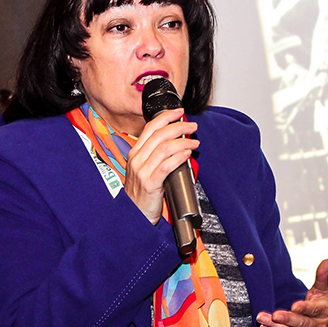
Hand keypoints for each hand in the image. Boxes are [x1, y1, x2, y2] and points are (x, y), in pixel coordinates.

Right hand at [124, 108, 198, 223]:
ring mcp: (142, 171)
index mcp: (135, 153)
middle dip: (179, 126)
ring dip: (183, 141)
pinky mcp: (150, 183)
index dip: (166, 117)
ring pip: (164, 147)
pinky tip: (187, 154)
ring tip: (194, 141)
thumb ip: (155, 156)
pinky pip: (166, 165)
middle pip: (160, 134)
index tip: (179, 112)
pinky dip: (179, 157)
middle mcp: (137, 160)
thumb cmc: (142, 194)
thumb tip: (177, 144)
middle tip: (192, 126)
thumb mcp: (144, 170)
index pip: (150, 128)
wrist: (133, 215)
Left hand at [256, 259, 327, 326]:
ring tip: (262, 318)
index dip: (304, 308)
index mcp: (323, 312)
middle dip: (286, 319)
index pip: (313, 310)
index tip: (294, 306)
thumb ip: (322, 276)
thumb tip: (327, 260)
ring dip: (275, 326)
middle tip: (274, 315)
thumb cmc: (322, 308)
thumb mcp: (323, 292)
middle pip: (301, 323)